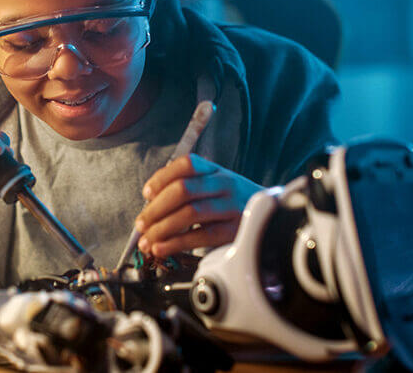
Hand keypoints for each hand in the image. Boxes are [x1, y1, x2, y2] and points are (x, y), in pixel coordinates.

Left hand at [134, 154, 260, 257]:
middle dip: (155, 209)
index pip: (186, 164)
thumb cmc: (232, 203)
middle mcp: (225, 184)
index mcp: (215, 170)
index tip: (146, 193)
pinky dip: (176, 244)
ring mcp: (231, 207)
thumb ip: (186, 189)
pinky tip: (163, 248)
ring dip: (162, 229)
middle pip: (183, 190)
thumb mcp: (214, 186)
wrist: (271, 216)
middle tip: (141, 224)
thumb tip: (150, 205)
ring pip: (190, 214)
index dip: (162, 177)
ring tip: (147, 241)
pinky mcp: (234, 231)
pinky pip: (201, 237)